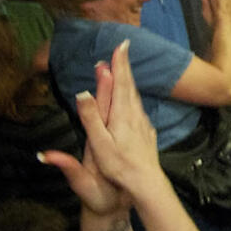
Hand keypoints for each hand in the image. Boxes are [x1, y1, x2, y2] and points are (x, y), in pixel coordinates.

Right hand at [41, 41, 165, 209]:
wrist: (146, 184)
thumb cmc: (120, 166)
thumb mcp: (99, 143)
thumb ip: (91, 118)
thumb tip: (83, 92)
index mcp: (122, 115)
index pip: (120, 83)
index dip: (120, 64)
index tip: (121, 46)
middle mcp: (135, 116)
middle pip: (129, 87)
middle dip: (124, 68)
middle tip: (123, 49)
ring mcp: (143, 125)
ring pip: (135, 98)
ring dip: (128, 82)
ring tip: (123, 70)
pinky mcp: (146, 135)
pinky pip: (138, 110)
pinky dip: (132, 98)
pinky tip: (131, 102)